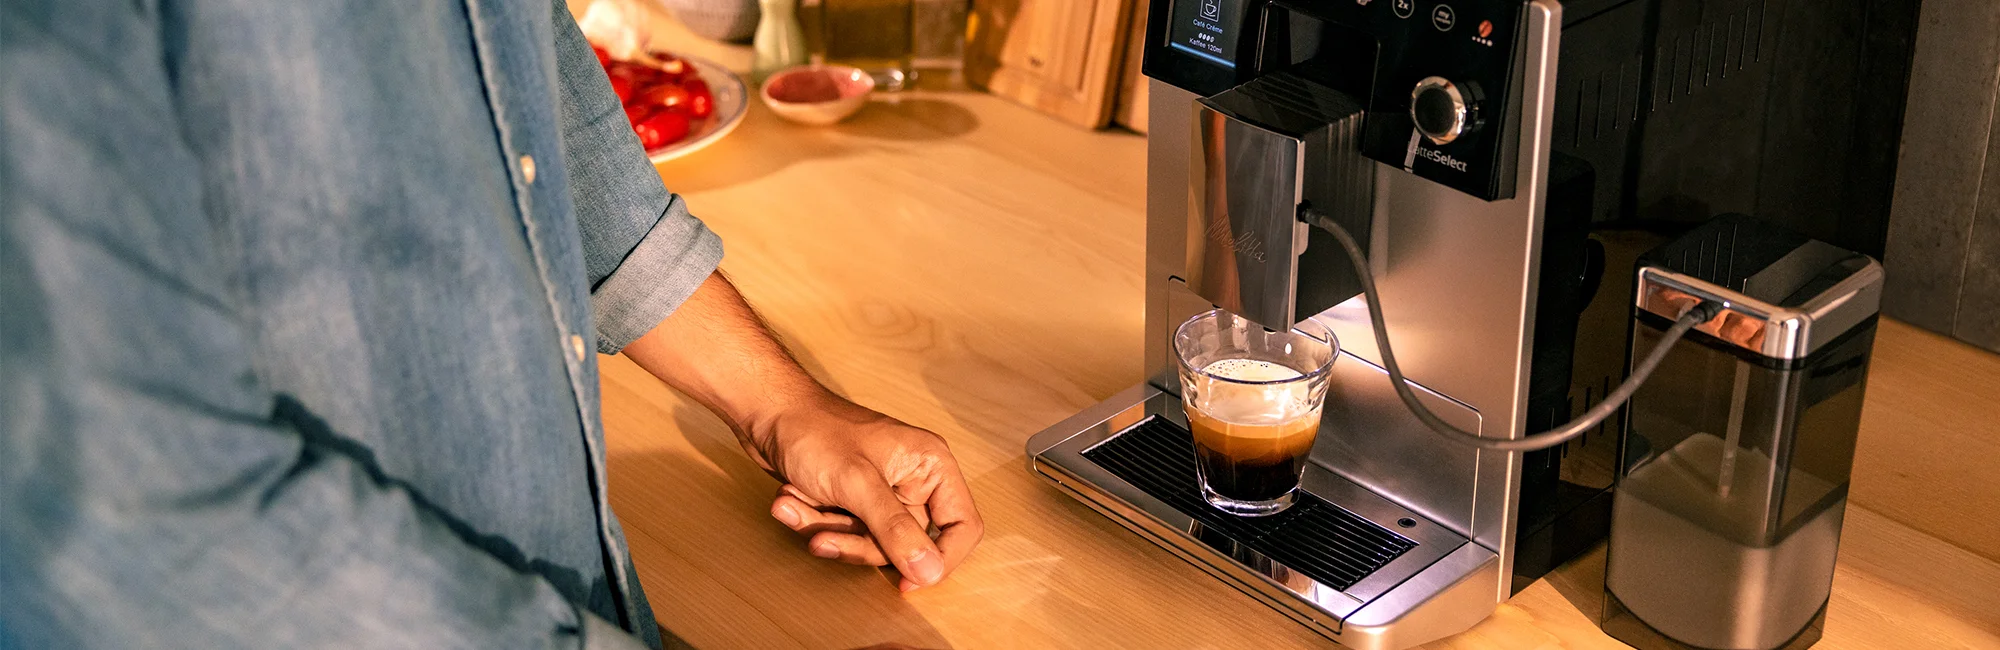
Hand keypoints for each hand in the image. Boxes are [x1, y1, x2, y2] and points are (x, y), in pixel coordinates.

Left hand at [754, 396, 982, 591]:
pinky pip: (844, 532)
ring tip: (792, 504)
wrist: (768, 411)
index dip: (941, 560)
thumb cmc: (814, 430)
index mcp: (930, 466)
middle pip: (905, 544)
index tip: (907, 582)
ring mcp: (881, 492)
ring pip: (869, 542)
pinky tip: (790, 500)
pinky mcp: (853, 501)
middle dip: (856, 542)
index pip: (962, 527)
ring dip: (826, 529)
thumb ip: (896, 531)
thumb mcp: (857, 484)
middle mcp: (912, 480)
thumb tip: (930, 572)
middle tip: (823, 536)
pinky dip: (813, 521)